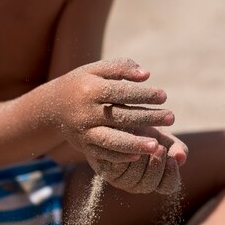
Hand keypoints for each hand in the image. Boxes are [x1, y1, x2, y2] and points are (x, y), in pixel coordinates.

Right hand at [51, 58, 174, 160]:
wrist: (53, 107)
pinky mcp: (84, 146)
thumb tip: (146, 75)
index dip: (142, 94)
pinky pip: (103, 154)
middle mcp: (86, 112)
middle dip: (147, 118)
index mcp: (89, 90)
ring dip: (134, 144)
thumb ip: (120, 68)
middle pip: (119, 116)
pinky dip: (121, 157)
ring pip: (111, 140)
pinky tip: (140, 156)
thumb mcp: (95, 70)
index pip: (120, 92)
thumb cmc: (82, 84)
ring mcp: (84, 132)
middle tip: (171, 117)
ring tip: (157, 146)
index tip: (164, 96)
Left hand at [86, 127, 186, 194]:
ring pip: (133, 178)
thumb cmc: (145, 132)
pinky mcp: (105, 171)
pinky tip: (127, 144)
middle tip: (159, 149)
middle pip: (150, 185)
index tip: (172, 159)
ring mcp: (121, 180)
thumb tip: (181, 157)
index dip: (171, 175)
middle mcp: (139, 184)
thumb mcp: (164, 138)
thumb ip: (176, 147)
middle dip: (156, 167)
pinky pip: (116, 168)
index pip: (168, 186)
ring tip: (144, 143)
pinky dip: (123, 156)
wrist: (117, 121)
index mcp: (156, 178)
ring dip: (140, 161)